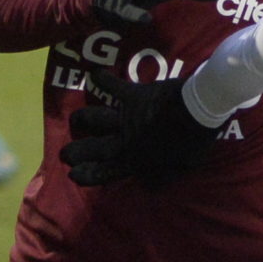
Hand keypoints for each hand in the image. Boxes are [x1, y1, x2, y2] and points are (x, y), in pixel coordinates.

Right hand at [60, 70, 227, 188]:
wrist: (198, 110)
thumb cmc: (194, 141)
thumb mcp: (180, 167)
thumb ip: (161, 177)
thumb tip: (147, 187)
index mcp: (136, 159)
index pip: (105, 171)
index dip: (88, 174)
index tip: (73, 175)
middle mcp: (125, 140)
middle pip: (93, 148)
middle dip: (76, 152)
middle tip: (65, 154)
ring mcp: (126, 117)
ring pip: (94, 118)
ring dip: (82, 119)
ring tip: (75, 120)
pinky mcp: (132, 96)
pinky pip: (113, 86)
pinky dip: (102, 79)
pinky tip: (94, 74)